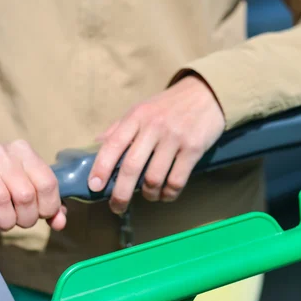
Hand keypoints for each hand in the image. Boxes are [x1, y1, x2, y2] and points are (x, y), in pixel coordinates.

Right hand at [0, 140, 65, 231]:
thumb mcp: (25, 188)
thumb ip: (47, 204)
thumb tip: (60, 222)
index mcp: (23, 151)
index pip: (47, 183)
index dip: (47, 207)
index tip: (40, 216)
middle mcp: (1, 151)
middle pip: (25, 194)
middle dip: (25, 218)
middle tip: (17, 222)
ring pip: (0, 198)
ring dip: (4, 220)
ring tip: (2, 223)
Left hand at [88, 75, 224, 214]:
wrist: (206, 93)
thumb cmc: (169, 105)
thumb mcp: (141, 109)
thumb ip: (120, 127)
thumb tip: (97, 143)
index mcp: (137, 117)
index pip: (113, 144)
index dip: (100, 167)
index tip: (94, 186)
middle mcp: (153, 127)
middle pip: (131, 167)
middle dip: (120, 193)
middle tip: (117, 207)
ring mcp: (174, 138)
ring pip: (154, 178)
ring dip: (149, 194)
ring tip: (149, 196)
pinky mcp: (193, 149)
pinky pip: (176, 181)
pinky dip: (168, 194)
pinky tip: (166, 194)